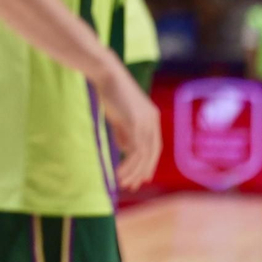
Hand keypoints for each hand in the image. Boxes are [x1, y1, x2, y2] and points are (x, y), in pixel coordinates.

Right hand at [97, 63, 160, 190]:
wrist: (107, 75)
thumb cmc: (110, 92)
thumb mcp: (119, 116)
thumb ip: (124, 132)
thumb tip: (126, 150)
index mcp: (151, 118)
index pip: (154, 147)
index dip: (148, 163)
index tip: (140, 177)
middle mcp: (152, 121)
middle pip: (151, 154)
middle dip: (142, 171)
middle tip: (132, 186)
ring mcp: (145, 122)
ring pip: (143, 155)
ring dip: (133, 171)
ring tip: (122, 182)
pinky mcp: (135, 123)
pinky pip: (134, 150)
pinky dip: (128, 164)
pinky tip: (119, 171)